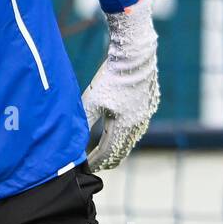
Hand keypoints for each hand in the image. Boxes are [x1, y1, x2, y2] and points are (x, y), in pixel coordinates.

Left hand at [81, 0, 158, 170]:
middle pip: (121, 151)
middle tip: (92, 163)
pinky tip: (115, 129)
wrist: (134, 55)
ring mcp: (145, 115)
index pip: (107, 153)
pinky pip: (136, 127)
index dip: (95, 162)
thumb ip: (84, 123)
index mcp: (124, 128)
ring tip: (100, 149)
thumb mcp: (92, 101)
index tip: (84, 167)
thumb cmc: (110, 78)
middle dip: (106, 158)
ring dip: (115, 147)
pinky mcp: (148, 105)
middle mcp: (138, 125)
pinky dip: (123, 134)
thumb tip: (74, 142)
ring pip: (130, 140)